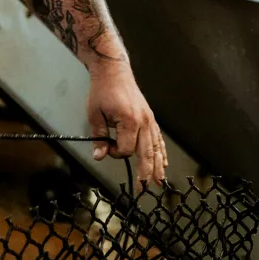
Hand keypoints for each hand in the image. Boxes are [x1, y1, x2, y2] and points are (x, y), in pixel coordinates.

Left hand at [87, 65, 166, 186]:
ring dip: (158, 165)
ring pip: (156, 147)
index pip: (126, 149)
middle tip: (144, 188)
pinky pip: (158, 138)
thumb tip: (99, 156)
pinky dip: (161, 151)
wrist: (113, 71)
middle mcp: (143, 121)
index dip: (116, 153)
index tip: (107, 147)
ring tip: (160, 181)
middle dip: (146, 173)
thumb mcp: (94, 114)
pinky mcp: (149, 117)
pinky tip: (163, 162)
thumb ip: (98, 136)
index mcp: (129, 121)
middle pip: (146, 153)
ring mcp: (149, 119)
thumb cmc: (102, 90)